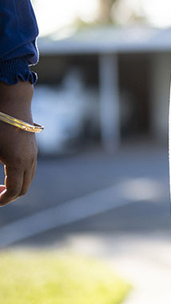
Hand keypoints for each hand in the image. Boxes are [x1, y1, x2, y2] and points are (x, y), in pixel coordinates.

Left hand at [0, 81, 36, 205]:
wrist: (13, 103)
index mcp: (18, 163)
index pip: (13, 191)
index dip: (2, 200)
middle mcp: (30, 161)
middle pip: (24, 189)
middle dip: (9, 196)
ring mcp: (34, 155)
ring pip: (28, 179)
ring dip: (16, 186)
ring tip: (0, 186)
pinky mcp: (33, 149)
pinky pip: (30, 170)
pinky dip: (20, 177)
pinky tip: (7, 173)